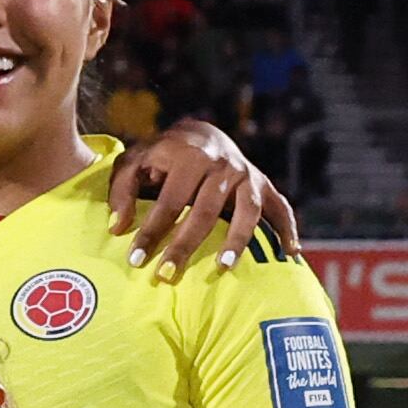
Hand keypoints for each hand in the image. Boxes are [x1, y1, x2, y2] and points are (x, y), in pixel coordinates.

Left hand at [105, 117, 299, 276]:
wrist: (201, 133)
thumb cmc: (161, 157)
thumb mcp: (134, 163)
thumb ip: (122, 191)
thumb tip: (118, 228)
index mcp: (189, 156)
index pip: (169, 201)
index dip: (151, 231)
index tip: (136, 260)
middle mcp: (223, 164)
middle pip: (205, 210)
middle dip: (185, 245)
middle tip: (166, 274)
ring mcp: (247, 174)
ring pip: (246, 210)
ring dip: (237, 239)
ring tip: (223, 267)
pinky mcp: (264, 185)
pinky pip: (281, 207)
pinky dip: (288, 228)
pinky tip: (290, 251)